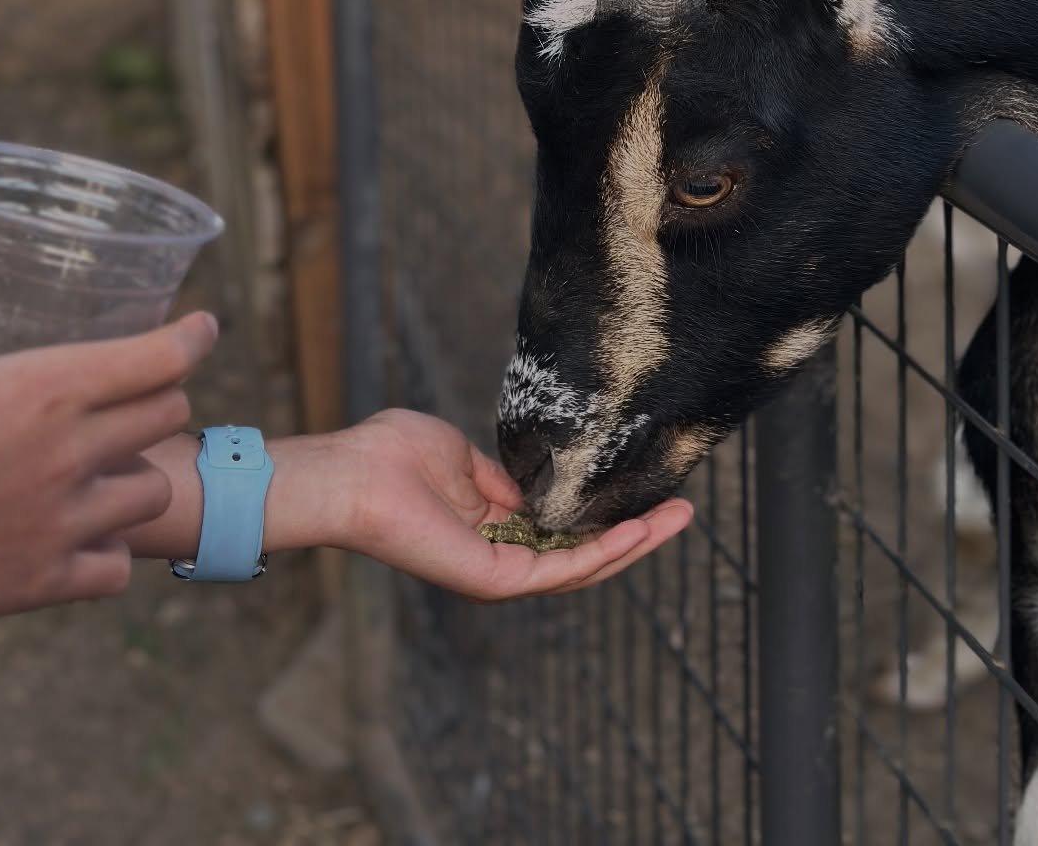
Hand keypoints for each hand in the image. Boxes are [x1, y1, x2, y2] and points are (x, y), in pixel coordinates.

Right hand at [0, 311, 217, 633]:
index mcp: (41, 389)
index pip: (162, 357)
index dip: (192, 338)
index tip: (202, 328)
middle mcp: (66, 454)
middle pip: (170, 416)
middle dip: (156, 401)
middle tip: (132, 399)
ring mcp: (59, 524)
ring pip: (154, 490)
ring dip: (134, 476)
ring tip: (101, 468)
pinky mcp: (40, 585)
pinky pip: (116, 568)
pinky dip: (106, 551)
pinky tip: (80, 534)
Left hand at [285, 410, 692, 599]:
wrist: (354, 475)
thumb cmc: (390, 457)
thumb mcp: (461, 457)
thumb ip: (501, 476)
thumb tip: (533, 485)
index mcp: (491, 527)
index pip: (562, 531)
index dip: (605, 516)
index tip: (645, 492)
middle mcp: (500, 558)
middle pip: (584, 554)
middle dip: (636, 535)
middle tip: (683, 512)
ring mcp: (499, 573)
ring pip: (584, 568)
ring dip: (634, 545)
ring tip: (677, 520)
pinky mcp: (496, 580)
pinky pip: (563, 571)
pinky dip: (603, 553)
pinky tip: (637, 532)